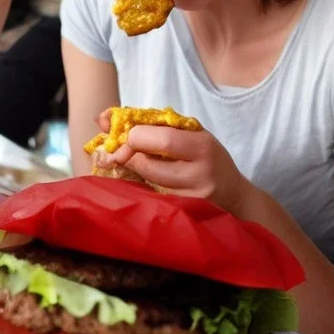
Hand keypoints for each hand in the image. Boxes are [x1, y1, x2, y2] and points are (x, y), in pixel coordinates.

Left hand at [94, 111, 251, 215]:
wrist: (233, 194)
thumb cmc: (204, 154)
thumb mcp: (187, 131)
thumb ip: (149, 121)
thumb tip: (101, 118)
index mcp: (203, 147)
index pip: (162, 141)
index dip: (136, 136)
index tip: (128, 134)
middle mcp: (199, 175)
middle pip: (148, 165)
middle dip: (128, 155)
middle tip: (123, 150)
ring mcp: (191, 200)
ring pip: (146, 184)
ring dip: (132, 170)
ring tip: (135, 161)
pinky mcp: (183, 215)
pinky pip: (150, 197)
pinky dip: (140, 185)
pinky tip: (143, 179)